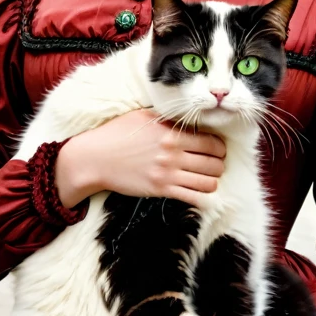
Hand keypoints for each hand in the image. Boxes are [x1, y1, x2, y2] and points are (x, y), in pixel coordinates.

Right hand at [55, 110, 225, 208]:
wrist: (95, 158)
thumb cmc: (117, 134)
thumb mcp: (145, 117)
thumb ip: (169, 119)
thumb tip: (189, 119)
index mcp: (171, 134)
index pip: (212, 142)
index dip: (219, 147)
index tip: (216, 149)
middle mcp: (173, 154)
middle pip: (214, 163)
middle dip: (219, 164)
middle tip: (214, 164)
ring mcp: (167, 174)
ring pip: (208, 182)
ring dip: (212, 181)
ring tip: (207, 178)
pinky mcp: (160, 190)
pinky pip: (193, 198)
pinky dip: (202, 198)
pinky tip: (199, 193)